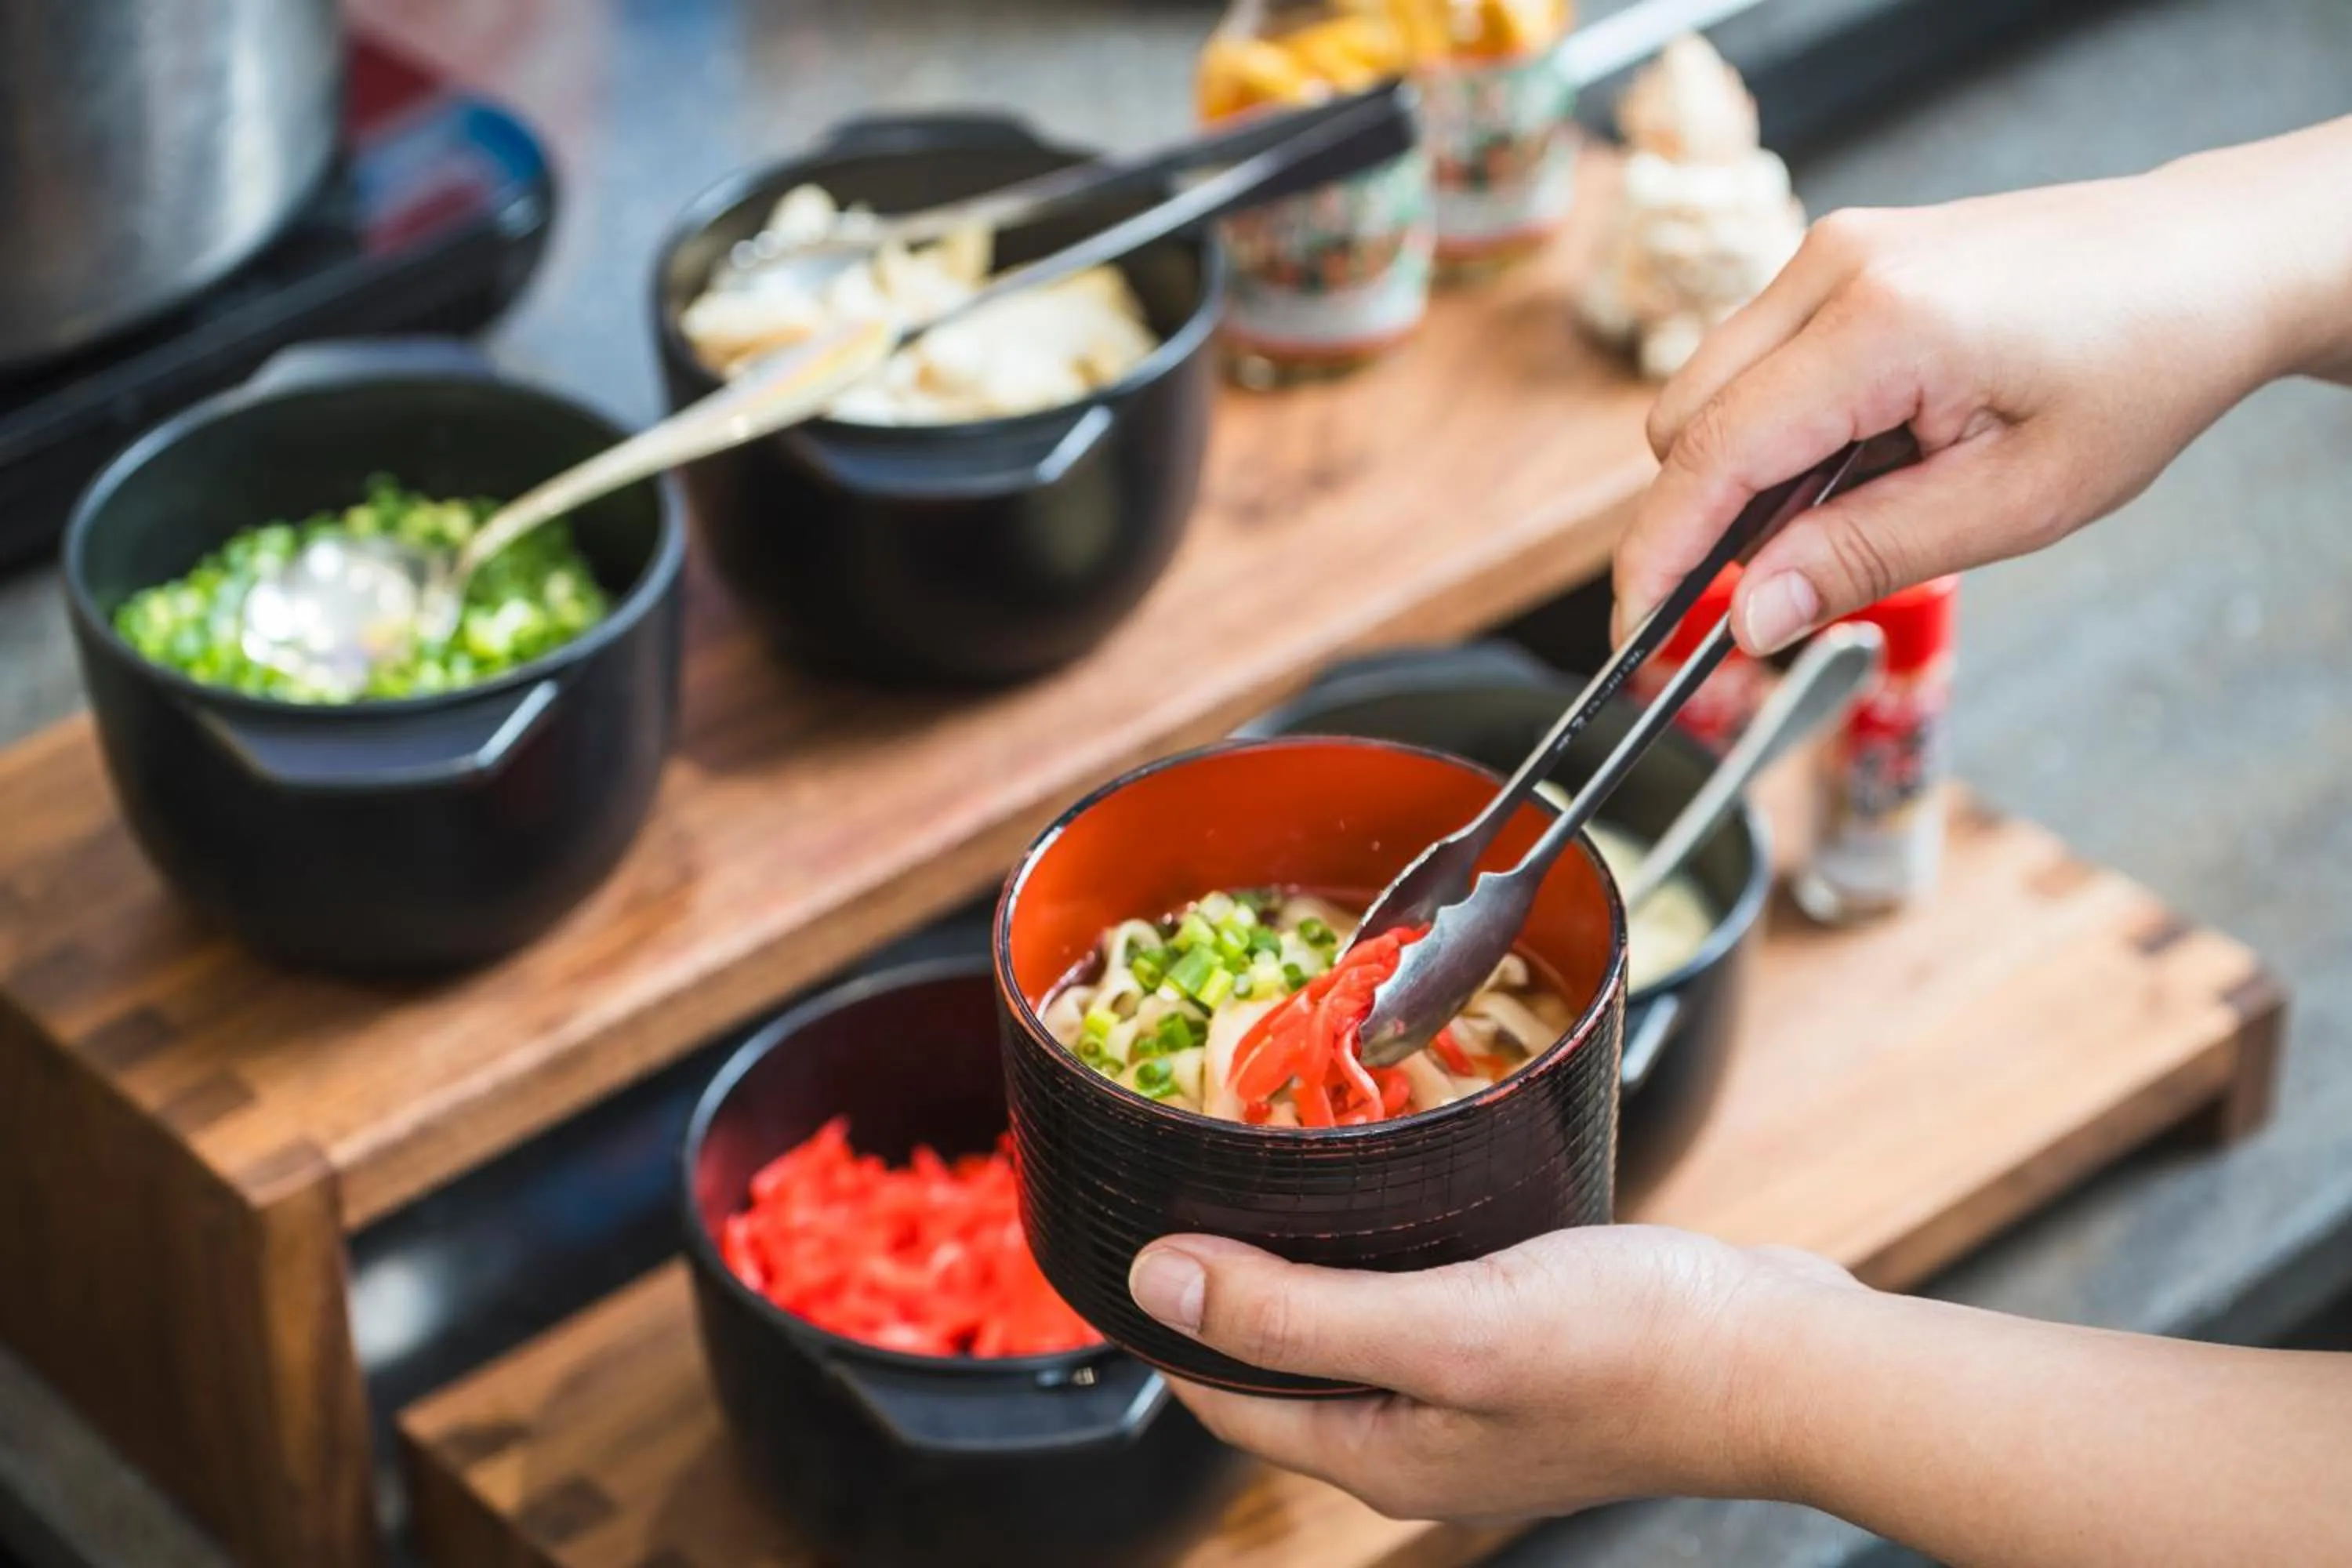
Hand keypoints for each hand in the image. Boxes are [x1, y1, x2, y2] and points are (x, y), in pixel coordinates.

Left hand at [1126, 1226, 1860, 1522]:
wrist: (1789, 1360)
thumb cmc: (1636, 1351)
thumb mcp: (1445, 1324)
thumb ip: (1295, 1312)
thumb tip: (1154, 1280)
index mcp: (1374, 1451)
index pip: (1215, 1388)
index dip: (1164, 1308)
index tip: (1131, 1211)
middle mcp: (1410, 1434)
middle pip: (1273, 1354)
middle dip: (1226, 1271)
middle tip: (1197, 1162)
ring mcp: (1469, 1396)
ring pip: (1346, 1319)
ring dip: (1306, 1247)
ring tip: (1277, 1156)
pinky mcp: (1521, 1348)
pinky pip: (1418, 1293)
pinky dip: (1388, 1239)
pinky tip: (1398, 1181)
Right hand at [1612, 118, 2351, 653]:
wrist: (2209, 262)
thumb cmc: (2140, 372)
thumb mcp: (2014, 501)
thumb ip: (1865, 557)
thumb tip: (1747, 615)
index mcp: (1881, 325)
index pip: (1711, 455)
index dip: (1659, 555)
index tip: (1635, 632)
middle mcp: (1836, 266)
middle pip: (1682, 421)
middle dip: (1704, 517)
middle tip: (1781, 587)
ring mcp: (1833, 250)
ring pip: (1711, 390)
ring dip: (1752, 471)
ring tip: (1869, 498)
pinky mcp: (1842, 255)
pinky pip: (1758, 359)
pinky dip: (1783, 426)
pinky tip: (1873, 448)